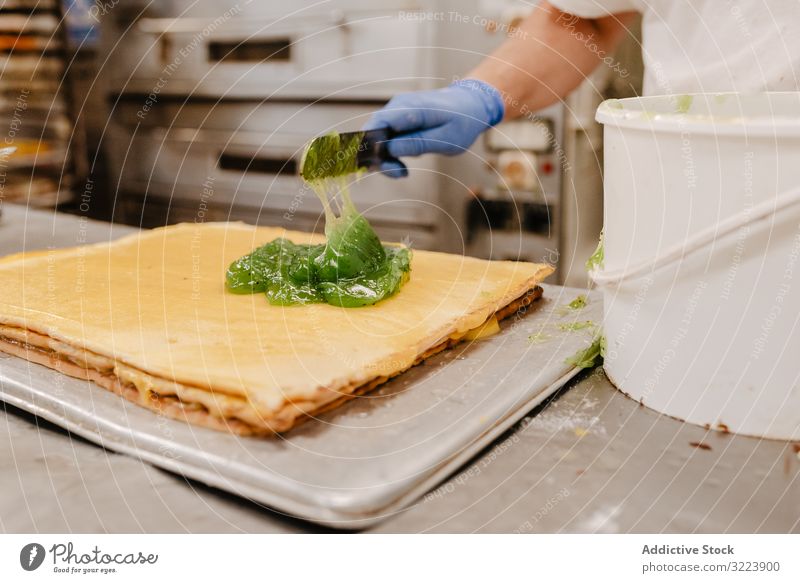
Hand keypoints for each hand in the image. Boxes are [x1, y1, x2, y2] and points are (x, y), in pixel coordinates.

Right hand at [362, 79, 504, 177]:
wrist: (470, 105)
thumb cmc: (462, 122)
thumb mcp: (446, 139)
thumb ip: (418, 143)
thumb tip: (390, 148)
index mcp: (411, 108)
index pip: (378, 124)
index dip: (373, 145)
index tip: (386, 164)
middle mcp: (399, 106)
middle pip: (373, 131)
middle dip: (379, 157)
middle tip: (398, 173)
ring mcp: (397, 111)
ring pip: (377, 136)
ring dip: (385, 157)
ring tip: (402, 171)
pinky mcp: (398, 119)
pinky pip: (386, 137)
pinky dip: (390, 153)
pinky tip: (402, 165)